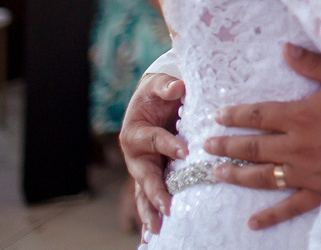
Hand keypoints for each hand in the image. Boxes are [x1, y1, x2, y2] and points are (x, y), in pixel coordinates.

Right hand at [120, 73, 186, 233]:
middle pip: (145, 175)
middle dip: (155, 192)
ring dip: (151, 211)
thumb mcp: (159, 86)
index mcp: (135, 131)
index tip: (185, 151)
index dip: (169, 145)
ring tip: (157, 230)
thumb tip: (178, 86)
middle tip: (167, 206)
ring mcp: (142, 169)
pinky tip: (153, 236)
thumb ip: (167, 86)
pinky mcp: (151, 177)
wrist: (152, 102)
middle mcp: (135, 155)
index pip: (154, 139)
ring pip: (144, 193)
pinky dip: (151, 215)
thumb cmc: (157, 93)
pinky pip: (149, 198)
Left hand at [206, 45, 320, 229]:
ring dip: (237, 175)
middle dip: (227, 145)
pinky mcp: (320, 192)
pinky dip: (270, 216)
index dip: (236, 115)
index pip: (258, 115)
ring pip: (263, 176)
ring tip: (216, 173)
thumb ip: (312, 64)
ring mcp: (305, 172)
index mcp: (300, 116)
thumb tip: (285, 48)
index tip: (217, 116)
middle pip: (253, 146)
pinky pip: (291, 207)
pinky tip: (251, 222)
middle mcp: (296, 146)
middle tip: (206, 145)